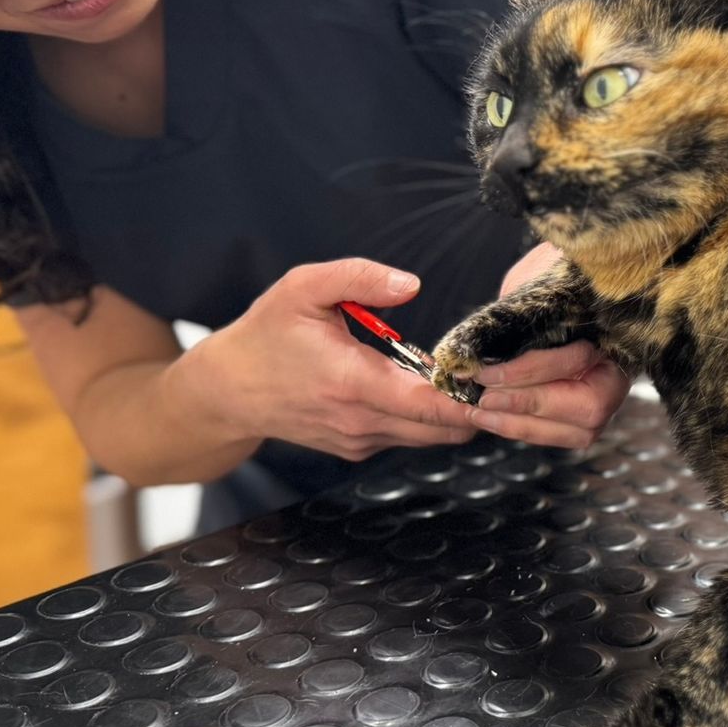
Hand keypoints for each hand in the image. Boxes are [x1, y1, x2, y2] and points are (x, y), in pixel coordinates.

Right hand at [178, 257, 475, 461]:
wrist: (227, 390)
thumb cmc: (266, 334)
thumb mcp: (304, 288)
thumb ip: (359, 278)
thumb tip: (411, 284)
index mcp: (353, 381)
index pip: (431, 405)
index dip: (472, 397)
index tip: (500, 379)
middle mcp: (361, 421)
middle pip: (445, 429)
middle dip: (475, 405)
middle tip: (496, 372)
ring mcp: (360, 441)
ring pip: (431, 436)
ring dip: (452, 411)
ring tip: (461, 374)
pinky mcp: (357, 448)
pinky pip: (407, 436)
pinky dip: (425, 417)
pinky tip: (420, 385)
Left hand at [467, 242, 629, 450]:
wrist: (573, 282)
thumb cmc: (558, 275)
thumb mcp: (539, 278)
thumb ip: (522, 307)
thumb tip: (482, 339)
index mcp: (617, 329)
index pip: (577, 360)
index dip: (530, 371)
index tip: (487, 373)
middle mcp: (622, 369)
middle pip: (587, 406)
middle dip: (529, 404)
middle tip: (483, 398)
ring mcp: (612, 397)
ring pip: (578, 430)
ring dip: (523, 425)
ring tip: (478, 413)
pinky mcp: (591, 415)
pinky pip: (565, 435)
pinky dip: (526, 430)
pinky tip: (490, 419)